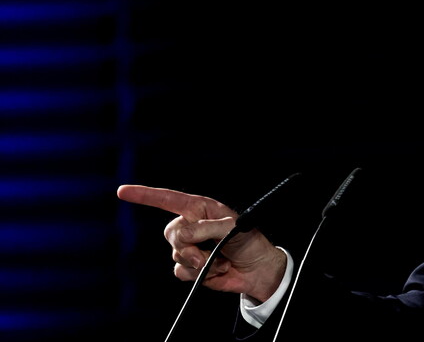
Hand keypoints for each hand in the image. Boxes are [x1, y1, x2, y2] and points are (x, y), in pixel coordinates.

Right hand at [117, 185, 286, 301]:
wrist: (257, 270)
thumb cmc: (249, 242)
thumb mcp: (232, 228)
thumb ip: (205, 228)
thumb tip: (182, 236)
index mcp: (200, 209)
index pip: (169, 199)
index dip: (145, 195)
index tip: (122, 191)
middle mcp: (191, 225)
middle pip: (171, 234)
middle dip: (189, 247)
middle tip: (210, 253)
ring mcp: (189, 247)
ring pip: (176, 255)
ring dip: (200, 262)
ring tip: (220, 260)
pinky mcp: (190, 267)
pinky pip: (180, 272)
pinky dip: (199, 275)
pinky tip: (216, 270)